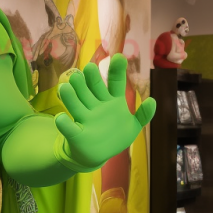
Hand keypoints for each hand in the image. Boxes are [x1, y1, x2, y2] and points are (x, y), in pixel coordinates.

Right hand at [55, 54, 155, 169]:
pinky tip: (60, 118)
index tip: (119, 57)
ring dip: (72, 95)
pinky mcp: (75, 133)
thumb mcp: (133, 127)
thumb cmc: (114, 137)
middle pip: (93, 88)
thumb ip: (143, 115)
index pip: (116, 82)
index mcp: (113, 102)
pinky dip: (63, 124)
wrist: (96, 154)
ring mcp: (85, 118)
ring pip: (78, 103)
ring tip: (66, 86)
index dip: (117, 70)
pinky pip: (69, 128)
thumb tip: (152, 101)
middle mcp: (98, 105)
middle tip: (89, 68)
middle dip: (91, 78)